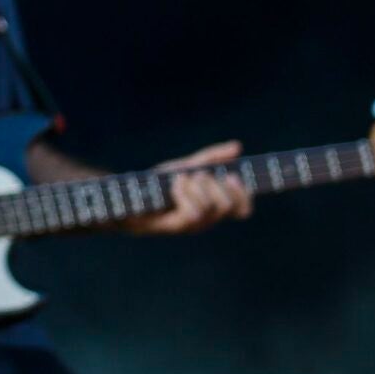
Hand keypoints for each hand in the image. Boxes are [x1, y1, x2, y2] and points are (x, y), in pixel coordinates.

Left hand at [125, 139, 254, 234]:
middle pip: (228, 205)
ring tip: (182, 178)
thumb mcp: (188, 166)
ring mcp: (192, 225)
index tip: (232, 177)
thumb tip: (237, 146)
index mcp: (213, 205)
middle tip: (199, 175)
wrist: (131, 195)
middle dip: (215, 184)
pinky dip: (185, 192)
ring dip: (196, 186)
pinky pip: (193, 212)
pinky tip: (175, 183)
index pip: (243, 209)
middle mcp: (207, 218)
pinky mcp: (177, 226)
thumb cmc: (161, 183)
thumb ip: (212, 158)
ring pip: (210, 207)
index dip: (243, 195)